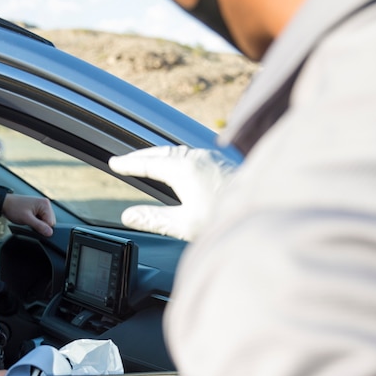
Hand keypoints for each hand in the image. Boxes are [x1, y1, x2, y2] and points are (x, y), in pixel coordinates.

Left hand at [2, 193, 54, 236]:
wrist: (4, 204)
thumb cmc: (13, 208)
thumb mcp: (26, 219)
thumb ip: (39, 226)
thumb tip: (50, 233)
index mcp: (45, 204)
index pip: (51, 223)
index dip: (43, 227)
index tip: (33, 225)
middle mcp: (45, 204)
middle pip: (49, 222)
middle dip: (40, 225)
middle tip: (29, 221)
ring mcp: (42, 206)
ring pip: (45, 222)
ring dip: (37, 224)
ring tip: (28, 219)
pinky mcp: (38, 209)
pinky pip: (41, 220)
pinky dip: (36, 222)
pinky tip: (29, 218)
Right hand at [110, 146, 235, 240]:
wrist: (260, 209)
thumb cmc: (224, 219)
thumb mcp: (183, 224)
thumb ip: (153, 219)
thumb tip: (128, 216)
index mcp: (184, 169)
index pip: (148, 163)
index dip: (129, 164)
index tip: (114, 163)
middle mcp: (197, 157)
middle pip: (162, 152)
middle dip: (142, 156)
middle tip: (125, 161)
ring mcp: (211, 158)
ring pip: (178, 151)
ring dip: (160, 155)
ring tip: (148, 161)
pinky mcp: (221, 163)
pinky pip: (191, 154)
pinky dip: (176, 157)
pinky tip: (179, 165)